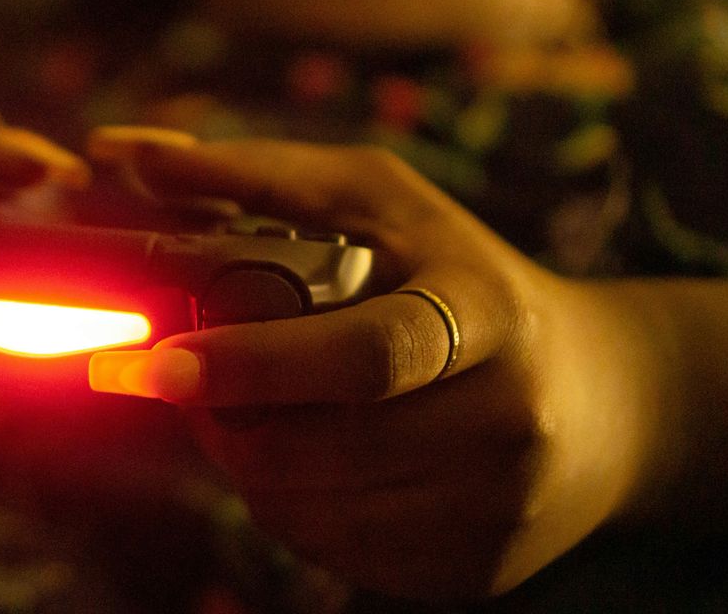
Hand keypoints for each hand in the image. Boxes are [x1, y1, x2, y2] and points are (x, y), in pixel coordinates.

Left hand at [86, 133, 670, 599]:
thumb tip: (127, 154)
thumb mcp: (381, 201)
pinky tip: (314, 456)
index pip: (360, 356)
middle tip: (185, 379)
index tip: (157, 365)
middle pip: (314, 453)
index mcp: (485, 314)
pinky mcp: (474, 572)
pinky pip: (330, 552)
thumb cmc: (460, 276)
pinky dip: (292, 505)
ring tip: (260, 406)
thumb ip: (259, 176)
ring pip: (305, 511)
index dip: (252, 364)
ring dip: (247, 460)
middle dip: (225, 420)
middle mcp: (504, 422)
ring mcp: (494, 510)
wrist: (600, 397)